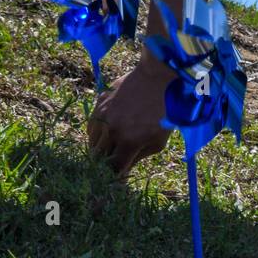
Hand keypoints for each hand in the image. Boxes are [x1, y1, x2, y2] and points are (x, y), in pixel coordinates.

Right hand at [87, 49, 172, 177]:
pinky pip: (92, 126)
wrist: (159, 76)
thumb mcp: (159, 140)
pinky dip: (97, 133)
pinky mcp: (99, 104)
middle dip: (105, 165)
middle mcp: (111, 131)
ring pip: (92, 143)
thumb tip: (123, 169)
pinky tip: (107, 132)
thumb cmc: (165, 110)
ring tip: (110, 149)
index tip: (116, 180)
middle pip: (99, 159)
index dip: (114, 178)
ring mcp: (102, 116)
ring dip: (100, 149)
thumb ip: (139, 157)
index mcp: (128, 142)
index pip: (113, 170)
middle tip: (112, 165)